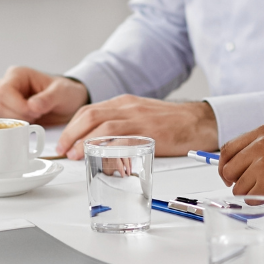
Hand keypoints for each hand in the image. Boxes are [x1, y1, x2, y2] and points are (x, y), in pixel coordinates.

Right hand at [0, 65, 88, 124]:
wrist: (67, 104)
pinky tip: (13, 130)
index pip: (3, 91)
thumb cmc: (64, 93)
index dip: (16, 106)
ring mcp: (2, 102)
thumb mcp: (62, 93)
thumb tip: (32, 106)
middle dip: (17, 117)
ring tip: (31, 120)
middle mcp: (6, 86)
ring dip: (12, 125)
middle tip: (36, 117)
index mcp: (17, 75)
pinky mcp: (3, 116)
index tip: (35, 112)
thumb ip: (49, 98)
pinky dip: (1, 130)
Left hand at [55, 95, 218, 157]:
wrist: (198, 121)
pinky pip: (124, 141)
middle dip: (72, 134)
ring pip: (103, 127)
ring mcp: (138, 119)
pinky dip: (108, 150)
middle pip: (90, 116)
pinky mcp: (149, 133)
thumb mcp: (141, 114)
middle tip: (64, 150)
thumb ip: (121, 123)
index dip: (73, 126)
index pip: (89, 110)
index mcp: (124, 103)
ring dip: (84, 142)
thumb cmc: (171, 121)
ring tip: (76, 155)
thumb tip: (98, 141)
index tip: (65, 140)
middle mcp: (128, 107)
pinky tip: (101, 160)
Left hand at [214, 124, 263, 210]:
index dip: (226, 165)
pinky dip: (260, 203)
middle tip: (251, 188)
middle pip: (229, 169)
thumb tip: (241, 162)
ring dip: (252, 194)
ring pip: (239, 187)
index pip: (229, 148)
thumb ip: (262, 147)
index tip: (230, 174)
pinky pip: (251, 200)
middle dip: (236, 182)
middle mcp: (262, 145)